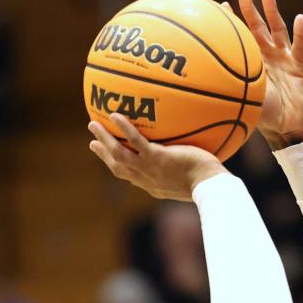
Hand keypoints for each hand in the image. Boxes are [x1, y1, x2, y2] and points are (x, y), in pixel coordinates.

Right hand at [88, 114, 224, 200]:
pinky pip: (136, 141)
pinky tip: (114, 115)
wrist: (210, 187)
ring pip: (119, 154)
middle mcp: (146, 180)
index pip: (131, 176)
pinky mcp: (156, 158)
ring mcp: (149, 169)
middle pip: (118, 167)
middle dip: (104, 155)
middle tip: (92, 142)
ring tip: (93, 124)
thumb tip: (192, 159)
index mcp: (153, 186)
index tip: (109, 158)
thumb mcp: (192, 181)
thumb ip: (185, 170)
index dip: (117, 167)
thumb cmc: (208, 183)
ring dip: (104, 140)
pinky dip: (124, 129)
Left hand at [233, 0, 302, 149]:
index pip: (241, 37)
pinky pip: (299, 47)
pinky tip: (300, 19)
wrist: (287, 128)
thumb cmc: (264, 116)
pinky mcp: (300, 66)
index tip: (218, 6)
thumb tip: (199, 90)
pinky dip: (300, 34)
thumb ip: (227, 89)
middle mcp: (268, 55)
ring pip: (278, 30)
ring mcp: (285, 58)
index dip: (232, 22)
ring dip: (272, 11)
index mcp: (253, 62)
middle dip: (250, 7)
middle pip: (258, 26)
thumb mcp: (242, 99)